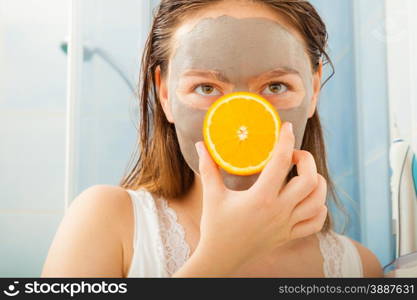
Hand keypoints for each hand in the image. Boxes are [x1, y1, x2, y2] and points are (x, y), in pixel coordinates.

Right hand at [193, 122, 327, 273]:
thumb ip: (208, 167)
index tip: (286, 128)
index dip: (286, 140)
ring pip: (318, 201)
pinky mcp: (289, 235)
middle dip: (306, 160)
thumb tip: (201, 144)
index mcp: (260, 198)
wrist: (221, 258)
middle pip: (310, 180)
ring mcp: (287, 225)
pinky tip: (308, 199)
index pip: (281, 162)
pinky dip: (318, 208)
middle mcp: (279, 211)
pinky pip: (315, 222)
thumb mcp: (211, 195)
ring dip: (317, 182)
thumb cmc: (215, 226)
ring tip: (304, 174)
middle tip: (293, 155)